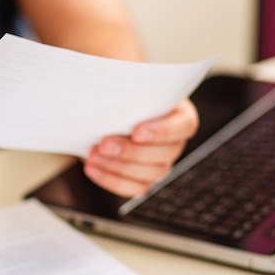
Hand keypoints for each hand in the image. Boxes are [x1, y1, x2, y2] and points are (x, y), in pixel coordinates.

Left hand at [83, 99, 197, 196]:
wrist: (108, 110)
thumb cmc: (121, 95)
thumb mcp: (124, 85)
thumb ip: (124, 89)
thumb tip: (106, 91)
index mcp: (179, 115)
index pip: (184, 126)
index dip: (161, 132)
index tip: (136, 131)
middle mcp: (174, 143)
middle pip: (163, 155)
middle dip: (130, 152)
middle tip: (103, 143)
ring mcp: (160, 164)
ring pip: (149, 175)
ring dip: (117, 167)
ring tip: (93, 155)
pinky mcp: (143, 179)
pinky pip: (133, 188)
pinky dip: (110, 180)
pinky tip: (91, 168)